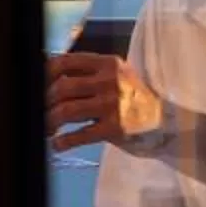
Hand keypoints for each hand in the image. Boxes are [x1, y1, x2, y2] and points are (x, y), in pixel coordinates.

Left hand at [47, 52, 165, 152]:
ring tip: (48, 129)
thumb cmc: (134, 98)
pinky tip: (57, 144)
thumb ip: (89, 73)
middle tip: (40, 112)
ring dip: (50, 122)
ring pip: (66, 111)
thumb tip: (49, 78)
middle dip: (45, 102)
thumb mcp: (117, 76)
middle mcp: (109, 81)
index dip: (44, 75)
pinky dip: (63, 141)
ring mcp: (112, 104)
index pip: (65, 62)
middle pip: (61, 88)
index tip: (36, 85)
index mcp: (107, 63)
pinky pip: (79, 135)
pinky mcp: (115, 128)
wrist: (169, 119)